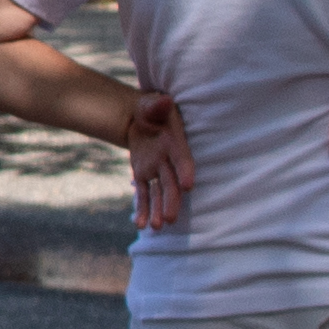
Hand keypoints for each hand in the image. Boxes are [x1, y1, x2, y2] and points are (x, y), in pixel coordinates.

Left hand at [121, 90, 192, 232]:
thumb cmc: (150, 108)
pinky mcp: (144, 175)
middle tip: (169, 219)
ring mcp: (157, 170)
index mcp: (175, 143)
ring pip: (159, 193)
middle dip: (171, 201)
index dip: (186, 171)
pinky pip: (144, 194)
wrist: (140, 117)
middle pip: (171, 184)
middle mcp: (168, 161)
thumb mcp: (151, 104)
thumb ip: (156, 106)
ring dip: (158, 210)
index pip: (182, 159)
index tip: (188, 186)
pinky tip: (140, 224)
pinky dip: (143, 208)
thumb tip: (164, 101)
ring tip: (156, 227)